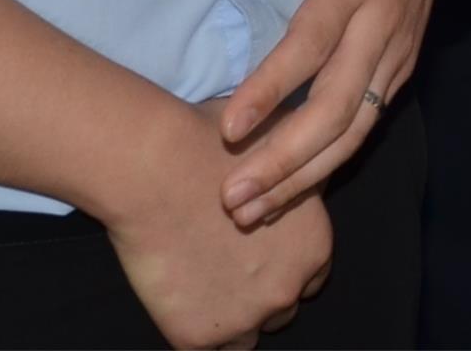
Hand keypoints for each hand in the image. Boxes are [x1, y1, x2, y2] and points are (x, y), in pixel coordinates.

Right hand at [100, 97, 335, 348]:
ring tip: (200, 285)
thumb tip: (310, 162)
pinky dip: (193, 329)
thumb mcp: (280, 141)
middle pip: (280, 307)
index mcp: (314, 246)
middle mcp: (289, 288)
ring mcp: (245, 318)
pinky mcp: (198, 336)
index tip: (255, 253)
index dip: (282, 264)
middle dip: (257, 291)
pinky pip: (206, 349)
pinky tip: (178, 301)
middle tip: (223, 266)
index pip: (311, 274)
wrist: (156, 168)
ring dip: (229, 317)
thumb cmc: (213, 143)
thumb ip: (298, 168)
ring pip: (246, 336)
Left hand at [164, 0, 439, 224]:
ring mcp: (396, 51)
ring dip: (306, 174)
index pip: (312, 43)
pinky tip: (287, 187)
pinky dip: (328, 161)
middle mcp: (382, 22)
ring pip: (356, 128)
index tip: (228, 130)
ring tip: (253, 209)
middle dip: (286, 159)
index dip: (271, 89)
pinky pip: (365, 124)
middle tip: (232, 195)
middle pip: (338, 106)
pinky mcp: (400, 67)